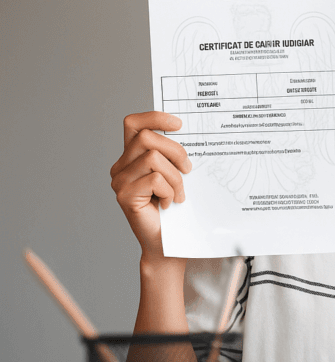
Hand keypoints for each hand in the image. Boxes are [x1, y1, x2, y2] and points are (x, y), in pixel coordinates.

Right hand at [109, 112, 190, 259]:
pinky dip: (169, 191)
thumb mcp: (178, 176)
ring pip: (152, 157)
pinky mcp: (124, 196)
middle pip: (147, 137)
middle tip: (188, 170)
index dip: (155, 117)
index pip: (134, 123)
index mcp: (132, 157)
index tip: (179, 124)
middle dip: (176, 151)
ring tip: (178, 194)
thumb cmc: (176, 210)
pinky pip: (154, 179)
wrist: (168, 244)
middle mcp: (121, 167)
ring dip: (175, 177)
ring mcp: (119, 181)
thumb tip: (187, 134)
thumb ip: (173, 156)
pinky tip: (169, 204)